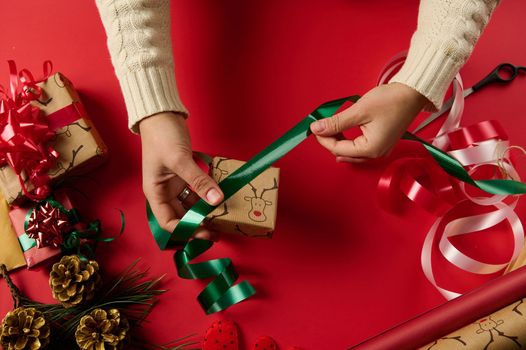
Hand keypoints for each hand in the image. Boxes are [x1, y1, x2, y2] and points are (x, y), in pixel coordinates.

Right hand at [139, 112, 223, 238]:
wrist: (161, 114)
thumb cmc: (162, 136)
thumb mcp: (180, 160)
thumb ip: (199, 182)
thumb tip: (217, 200)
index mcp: (156, 193)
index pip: (168, 222)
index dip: (186, 230)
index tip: (205, 231)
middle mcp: (164, 193)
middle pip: (181, 217)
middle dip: (198, 225)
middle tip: (218, 229)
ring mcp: (175, 185)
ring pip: (191, 206)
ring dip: (204, 212)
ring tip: (222, 217)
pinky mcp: (184, 176)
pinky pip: (197, 192)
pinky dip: (207, 197)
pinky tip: (220, 200)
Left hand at [310, 83, 428, 161]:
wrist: (413, 93)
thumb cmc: (390, 100)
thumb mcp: (359, 111)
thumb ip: (336, 122)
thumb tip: (316, 129)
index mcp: (371, 149)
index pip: (338, 149)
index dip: (324, 138)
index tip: (314, 127)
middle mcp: (376, 154)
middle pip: (344, 153)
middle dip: (330, 141)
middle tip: (319, 127)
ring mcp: (380, 150)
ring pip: (352, 152)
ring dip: (338, 143)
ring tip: (328, 130)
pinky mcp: (382, 143)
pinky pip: (360, 149)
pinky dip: (349, 142)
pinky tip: (341, 135)